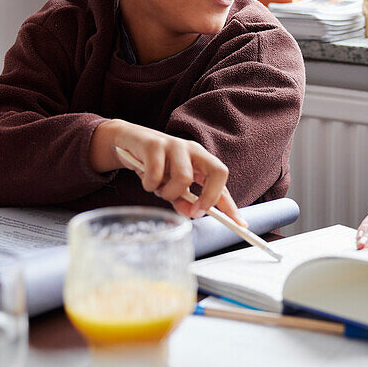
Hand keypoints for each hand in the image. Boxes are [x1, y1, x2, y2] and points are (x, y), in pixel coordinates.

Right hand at [89, 119, 245, 225]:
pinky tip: (146, 181)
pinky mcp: (154, 144)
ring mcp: (175, 145)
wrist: (127, 142)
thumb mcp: (170, 187)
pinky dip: (150, 185)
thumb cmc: (153, 166)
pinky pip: (156, 174)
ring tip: (159, 190)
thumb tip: (192, 214)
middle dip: (209, 196)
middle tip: (195, 211)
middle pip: (218, 171)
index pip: (222, 181)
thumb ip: (183, 201)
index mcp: (201, 160)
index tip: (240, 224)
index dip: (231, 204)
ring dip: (170, 193)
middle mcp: (193, 150)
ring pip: (184, 177)